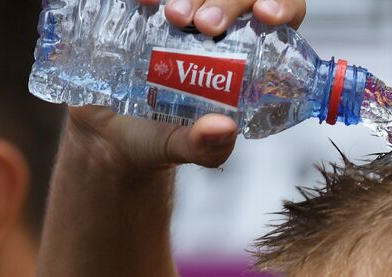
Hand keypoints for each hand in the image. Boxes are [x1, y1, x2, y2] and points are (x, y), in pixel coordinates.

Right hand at [64, 0, 307, 170]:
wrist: (109, 130)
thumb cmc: (158, 137)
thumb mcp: (182, 148)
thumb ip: (206, 145)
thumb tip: (224, 128)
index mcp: (247, 60)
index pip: (281, 18)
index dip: (282, 7)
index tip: (266, 15)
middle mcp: (219, 28)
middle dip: (228, 1)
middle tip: (207, 24)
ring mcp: (184, 14)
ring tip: (175, 17)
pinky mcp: (148, 9)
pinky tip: (146, 1)